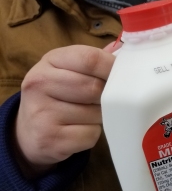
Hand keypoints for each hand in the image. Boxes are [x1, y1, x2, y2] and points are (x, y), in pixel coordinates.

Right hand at [14, 42, 120, 177]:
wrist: (29, 132)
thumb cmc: (58, 96)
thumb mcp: (68, 71)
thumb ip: (95, 61)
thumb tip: (124, 50)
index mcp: (49, 61)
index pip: (91, 59)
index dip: (114, 68)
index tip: (125, 76)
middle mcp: (40, 84)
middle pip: (95, 88)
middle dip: (107, 97)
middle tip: (103, 100)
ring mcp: (42, 113)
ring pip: (96, 114)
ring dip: (100, 117)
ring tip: (87, 116)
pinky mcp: (50, 139)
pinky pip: (91, 135)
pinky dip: (92, 135)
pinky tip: (79, 131)